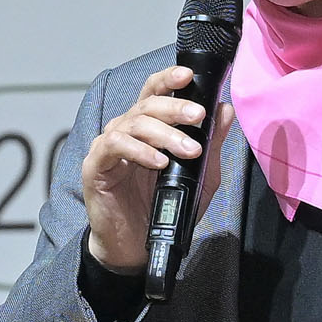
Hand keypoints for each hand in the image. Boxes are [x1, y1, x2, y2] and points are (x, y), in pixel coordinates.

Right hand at [80, 64, 233, 273]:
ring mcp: (108, 147)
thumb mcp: (199, 174)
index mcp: (148, 126)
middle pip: (147, 103)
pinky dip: (140, 151)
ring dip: (165, 134)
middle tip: (199, 117)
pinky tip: (159, 162)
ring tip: (188, 151)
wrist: (136, 246)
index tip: (188, 74)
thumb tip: (225, 110)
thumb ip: (211, 143)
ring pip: (134, 123)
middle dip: (176, 107)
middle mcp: (126, 130)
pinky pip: (115, 146)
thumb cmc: (164, 206)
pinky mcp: (96, 166)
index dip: (169, 78)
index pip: (155, 91)